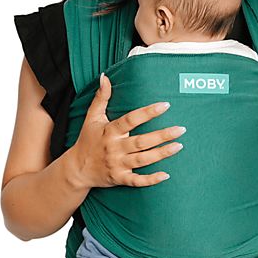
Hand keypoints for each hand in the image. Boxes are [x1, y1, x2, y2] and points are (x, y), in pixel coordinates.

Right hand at [69, 73, 185, 188]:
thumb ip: (101, 97)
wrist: (76, 169)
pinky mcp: (119, 179)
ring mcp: (117, 165)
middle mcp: (114, 148)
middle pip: (141, 142)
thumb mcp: (92, 117)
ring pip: (143, 160)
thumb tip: (104, 77)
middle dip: (162, 135)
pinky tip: (166, 175)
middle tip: (181, 129)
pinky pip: (137, 181)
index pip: (131, 119)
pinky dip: (151, 180)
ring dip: (162, 154)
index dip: (148, 112)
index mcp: (110, 131)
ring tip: (179, 145)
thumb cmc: (87, 140)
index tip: (165, 105)